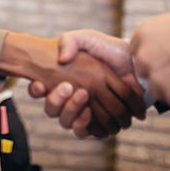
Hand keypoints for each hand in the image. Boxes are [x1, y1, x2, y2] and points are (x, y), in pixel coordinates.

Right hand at [27, 30, 145, 137]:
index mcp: (65, 81)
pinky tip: (88, 112)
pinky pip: (88, 132)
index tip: (39, 84)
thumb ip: (69, 42)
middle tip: (67, 86)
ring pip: (68, 122)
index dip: (36, 90)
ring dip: (70, 111)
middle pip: (54, 110)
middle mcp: (73, 98)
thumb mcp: (85, 38)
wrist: (133, 59)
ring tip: (81, 96)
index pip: (41, 90)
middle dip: (56, 101)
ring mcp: (88, 111)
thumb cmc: (107, 48)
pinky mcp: (103, 121)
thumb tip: (61, 60)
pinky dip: (86, 125)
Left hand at [131, 8, 169, 107]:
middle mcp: (143, 57)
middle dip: (159, 73)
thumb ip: (162, 37)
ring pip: (158, 89)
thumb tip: (164, 46)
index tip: (166, 58)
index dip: (153, 57)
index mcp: (143, 34)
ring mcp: (156, 78)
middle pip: (145, 72)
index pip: (137, 52)